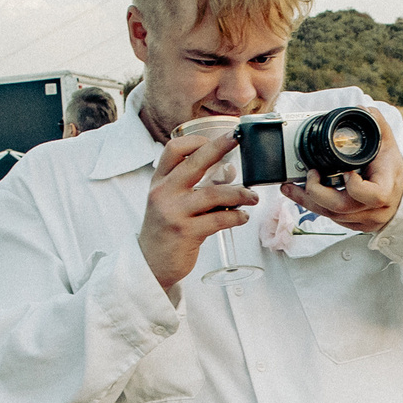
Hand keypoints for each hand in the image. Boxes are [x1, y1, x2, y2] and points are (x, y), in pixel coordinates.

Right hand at [138, 126, 254, 292]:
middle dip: (220, 146)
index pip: (173, 150)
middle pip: (195, 162)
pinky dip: (236, 216)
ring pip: (214, 193)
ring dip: (240, 193)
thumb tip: (229, 171)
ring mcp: (174, 213)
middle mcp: (164, 193)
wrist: (150, 263)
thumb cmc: (165, 230)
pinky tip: (242, 217)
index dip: (195, 140)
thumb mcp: (168, 201)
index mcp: (159, 182)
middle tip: (239, 139)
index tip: (214, 140)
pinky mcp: (186, 233)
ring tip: (252, 197)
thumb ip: (193, 186)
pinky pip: (219, 219)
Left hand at [290, 105, 402, 232]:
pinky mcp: (353, 225)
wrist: (400, 195)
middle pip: (341, 208)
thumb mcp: (388, 144)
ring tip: (290, 186)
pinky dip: (313, 206)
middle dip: (318, 191)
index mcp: (387, 190)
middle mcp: (375, 210)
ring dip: (307, 200)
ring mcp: (364, 221)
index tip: (347, 172)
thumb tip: (362, 109)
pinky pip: (329, 219)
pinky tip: (301, 194)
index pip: (373, 196)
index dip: (356, 186)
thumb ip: (378, 124)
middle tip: (309, 174)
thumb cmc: (392, 170)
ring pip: (330, 216)